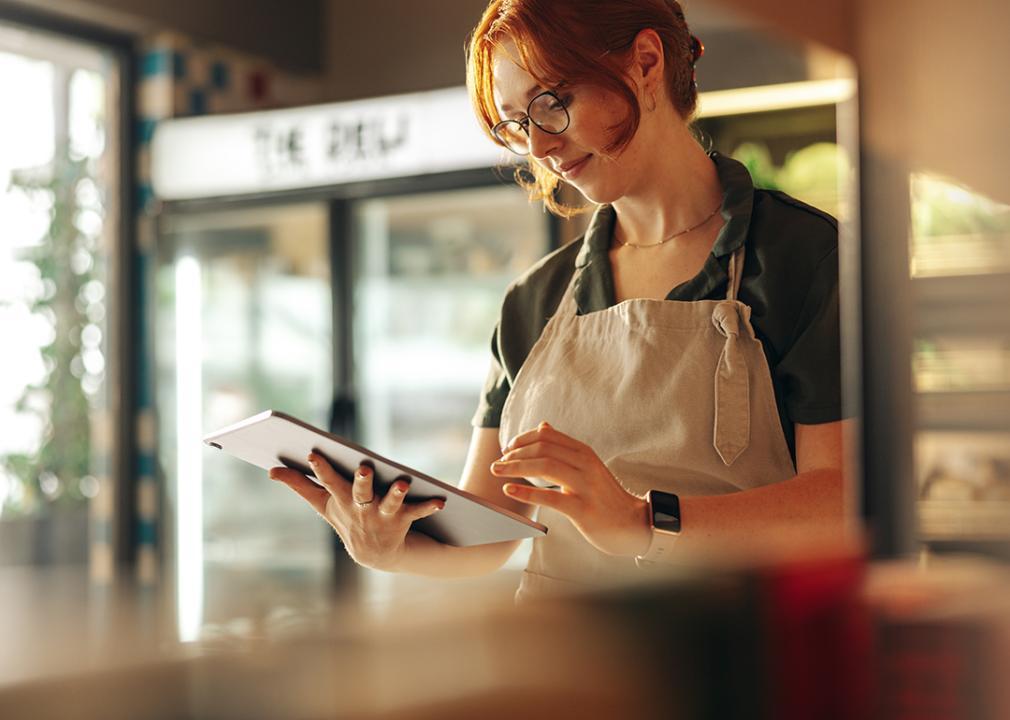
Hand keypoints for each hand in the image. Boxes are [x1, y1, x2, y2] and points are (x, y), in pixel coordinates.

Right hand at [269, 453, 444, 571]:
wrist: (376, 555)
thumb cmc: (348, 519)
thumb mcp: (324, 504)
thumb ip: (299, 485)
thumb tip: (271, 470)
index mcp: (340, 501)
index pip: (328, 482)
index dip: (321, 468)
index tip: (314, 453)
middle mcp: (360, 509)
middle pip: (359, 492)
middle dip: (361, 481)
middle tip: (364, 468)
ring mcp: (382, 517)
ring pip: (389, 503)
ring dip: (396, 494)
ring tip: (402, 482)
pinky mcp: (402, 521)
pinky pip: (416, 512)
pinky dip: (428, 506)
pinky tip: (441, 500)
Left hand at [489, 422, 651, 556]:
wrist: (632, 523)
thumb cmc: (604, 495)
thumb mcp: (587, 466)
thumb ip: (564, 447)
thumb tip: (543, 425)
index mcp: (584, 452)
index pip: (547, 436)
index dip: (523, 439)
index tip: (507, 449)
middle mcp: (585, 464)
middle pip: (543, 449)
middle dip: (515, 453)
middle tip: (497, 463)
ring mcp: (585, 486)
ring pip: (545, 467)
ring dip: (516, 467)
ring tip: (497, 472)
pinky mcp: (582, 509)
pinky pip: (550, 497)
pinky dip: (526, 492)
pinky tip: (509, 490)